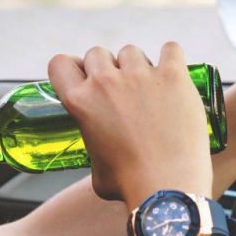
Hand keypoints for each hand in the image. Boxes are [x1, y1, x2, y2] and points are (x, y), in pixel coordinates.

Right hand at [48, 42, 212, 208]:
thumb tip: (105, 150)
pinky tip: (174, 75)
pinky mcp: (173, 76)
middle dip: (109, 69)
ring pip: (132, 52)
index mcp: (80, 102)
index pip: (60, 63)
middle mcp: (106, 82)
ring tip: (152, 90)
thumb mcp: (95, 168)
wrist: (168, 186)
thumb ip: (96, 145)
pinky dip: (172, 58)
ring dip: (139, 66)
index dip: (74, 68)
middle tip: (124, 91)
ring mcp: (140, 75)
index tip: (86, 78)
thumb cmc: (130, 185)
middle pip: (98, 53)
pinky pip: (171, 49)